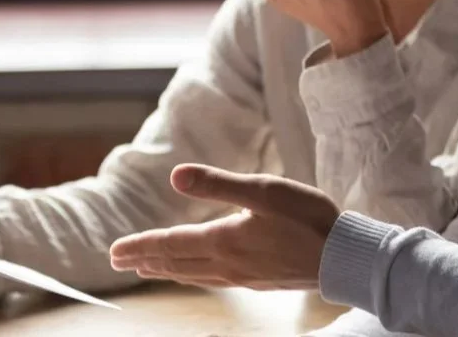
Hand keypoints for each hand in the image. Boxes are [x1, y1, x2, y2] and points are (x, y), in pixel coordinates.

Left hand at [109, 164, 339, 290]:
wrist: (343, 257)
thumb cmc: (307, 219)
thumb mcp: (262, 191)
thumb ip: (218, 184)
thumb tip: (175, 176)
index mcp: (223, 241)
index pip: (170, 245)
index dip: (140, 246)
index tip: (114, 251)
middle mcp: (227, 264)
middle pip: (175, 264)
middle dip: (144, 260)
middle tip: (118, 260)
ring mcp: (242, 276)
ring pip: (192, 275)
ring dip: (166, 270)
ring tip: (148, 267)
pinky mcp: (258, 281)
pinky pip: (212, 281)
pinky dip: (191, 276)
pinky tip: (196, 273)